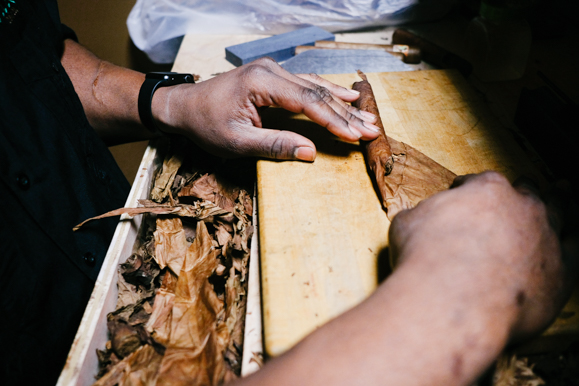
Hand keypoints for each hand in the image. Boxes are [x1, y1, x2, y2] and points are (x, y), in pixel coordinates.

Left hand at [152, 58, 380, 160]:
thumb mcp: (237, 142)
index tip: (355, 135)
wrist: (183, 106)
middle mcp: (270, 71)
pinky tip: (346, 95)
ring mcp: (272, 71)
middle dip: (346, 113)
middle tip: (372, 129)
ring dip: (341, 103)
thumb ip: (274, 145)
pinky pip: (306, 84)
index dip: (334, 121)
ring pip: (315, 86)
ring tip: (366, 115)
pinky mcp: (272, 77)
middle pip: (317, 92)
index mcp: (261, 83)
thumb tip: (310, 152)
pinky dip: (327, 93)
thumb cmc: (205, 124)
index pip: (308, 102)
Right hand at [389, 171, 577, 341]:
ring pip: (558, 213)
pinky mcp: (562, 272)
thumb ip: (422, 215)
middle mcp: (523, 207)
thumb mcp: (407, 224)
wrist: (450, 301)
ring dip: (558, 203)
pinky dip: (573, 244)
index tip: (463, 195)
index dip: (470, 188)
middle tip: (521, 188)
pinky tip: (572, 239)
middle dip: (520, 191)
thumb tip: (418, 218)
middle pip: (526, 192)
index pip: (481, 181)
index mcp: (487, 189)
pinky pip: (576, 252)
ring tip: (561, 193)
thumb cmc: (425, 259)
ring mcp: (546, 237)